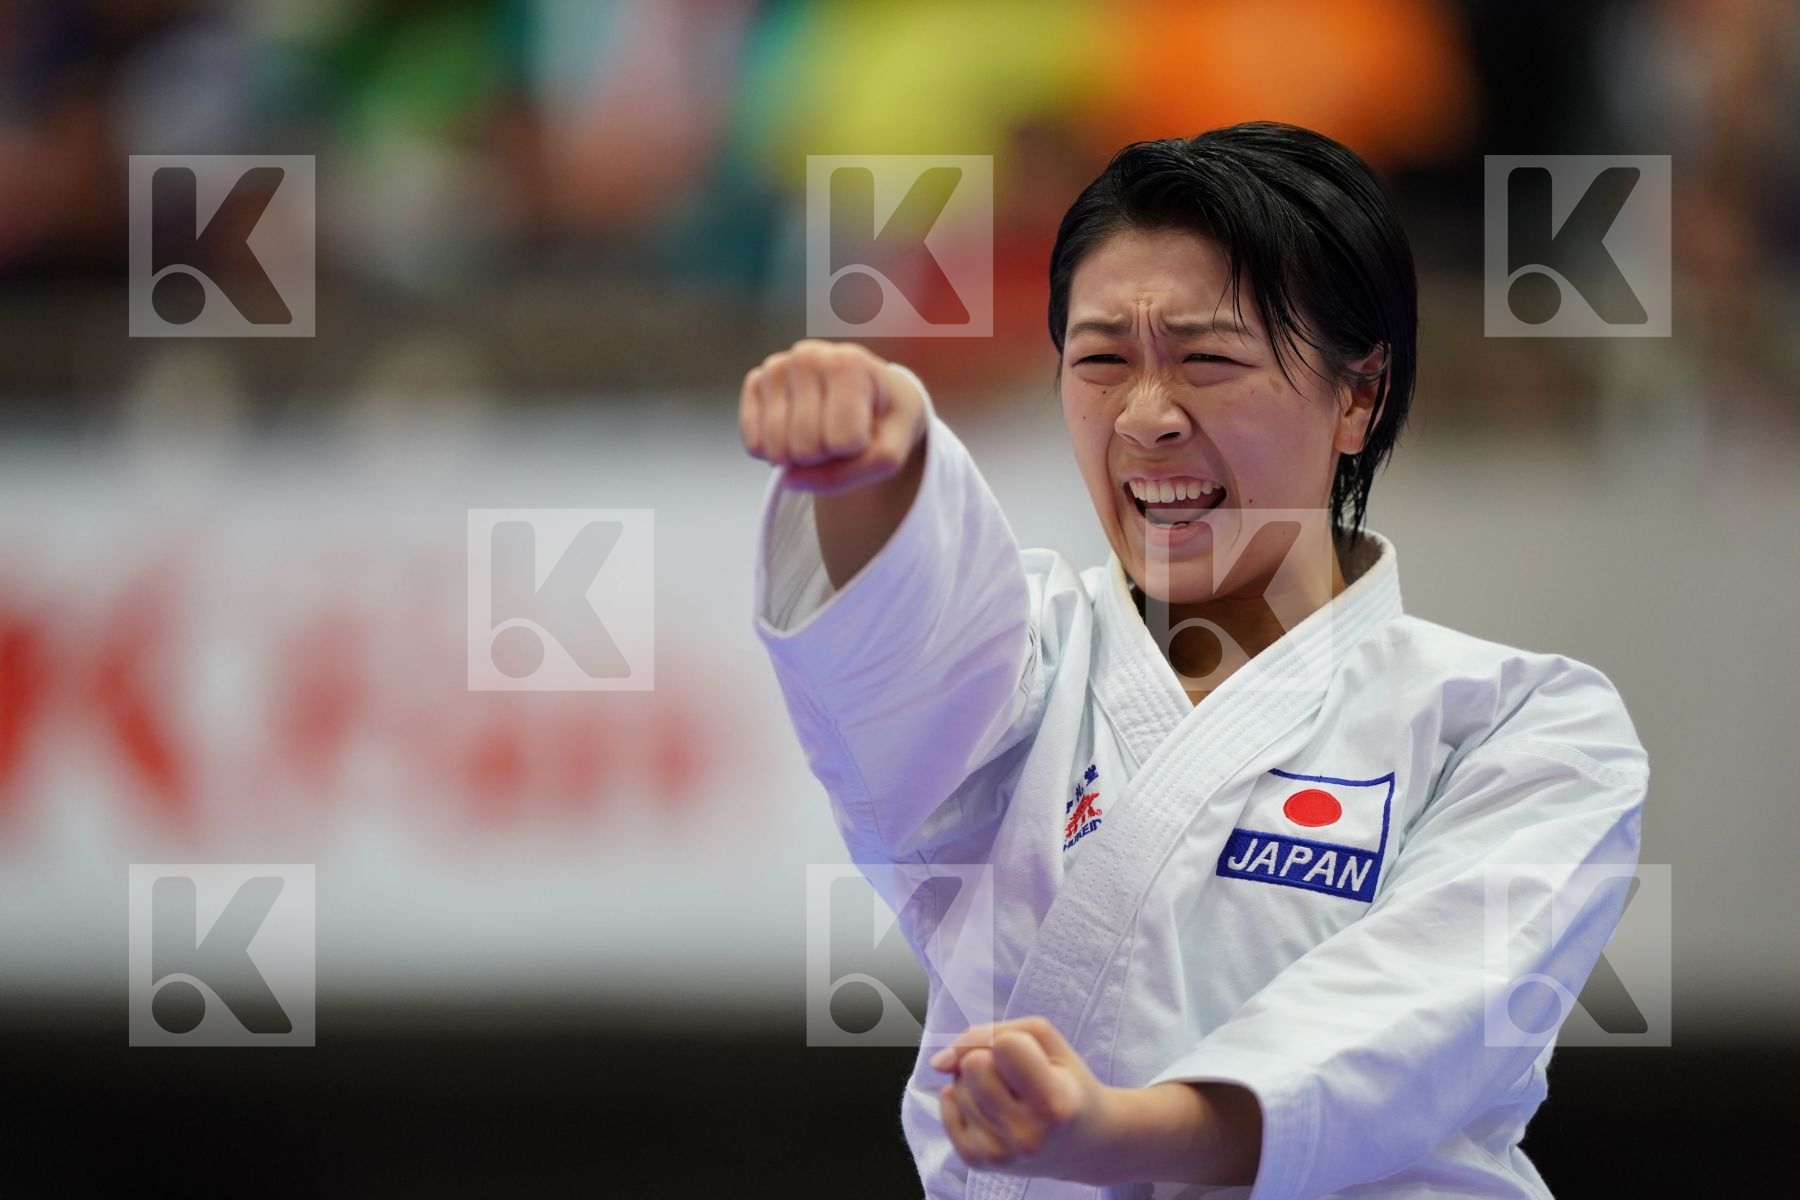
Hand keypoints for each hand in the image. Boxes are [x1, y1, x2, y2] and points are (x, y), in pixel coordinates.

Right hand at [738, 338, 926, 494]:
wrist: (872, 394)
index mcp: (848, 363)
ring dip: (800, 460)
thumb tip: (788, 479)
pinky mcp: (755, 382)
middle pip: (806, 450)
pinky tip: (796, 432)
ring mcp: (776, 367)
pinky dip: (776, 454)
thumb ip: (848, 475)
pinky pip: (755, 446)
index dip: (857, 451)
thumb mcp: (888, 454)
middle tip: (840, 433)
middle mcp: (807, 355)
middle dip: (826, 458)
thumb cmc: (883, 423)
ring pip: (776, 450)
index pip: (843, 444)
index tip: (867, 427)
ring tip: (821, 431)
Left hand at [929, 1016, 1133, 1183]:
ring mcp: (999, 1155)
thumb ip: (991, 1033)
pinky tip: (993, 1112)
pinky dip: (964, 1099)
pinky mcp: (976, 1162)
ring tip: (1011, 1098)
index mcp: (1056, 1105)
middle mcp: (1027, 1137)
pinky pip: (945, 1103)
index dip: (1015, 1040)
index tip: (1036, 1060)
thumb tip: (938, 1063)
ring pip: (956, 1083)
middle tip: (1018, 1079)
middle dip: (990, 1059)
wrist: (1084, 1141)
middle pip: (973, 1063)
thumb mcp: (1046, 1043)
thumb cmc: (1066, 1081)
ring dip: (978, 1081)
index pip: (1004, 1044)